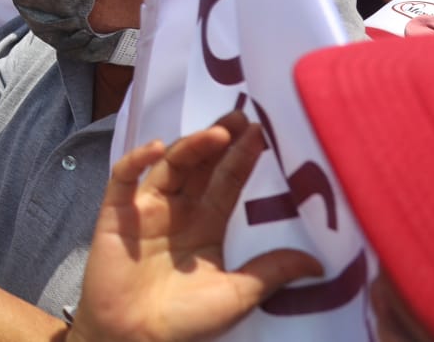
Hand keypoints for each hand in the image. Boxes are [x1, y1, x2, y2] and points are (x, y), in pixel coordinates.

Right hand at [69, 113, 321, 341]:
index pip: (227, 182)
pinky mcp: (116, 214)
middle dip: (219, 139)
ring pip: (168, 166)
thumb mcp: (237, 295)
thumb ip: (271, 272)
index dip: (243, 157)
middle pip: (199, 165)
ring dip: (189, 146)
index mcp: (205, 227)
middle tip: (242, 114)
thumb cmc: (184, 323)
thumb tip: (317, 262)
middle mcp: (177, 212)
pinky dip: (136, 161)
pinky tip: (156, 149)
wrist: (133, 341)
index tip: (264, 131)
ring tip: (215, 133)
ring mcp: (145, 210)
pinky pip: (123, 179)